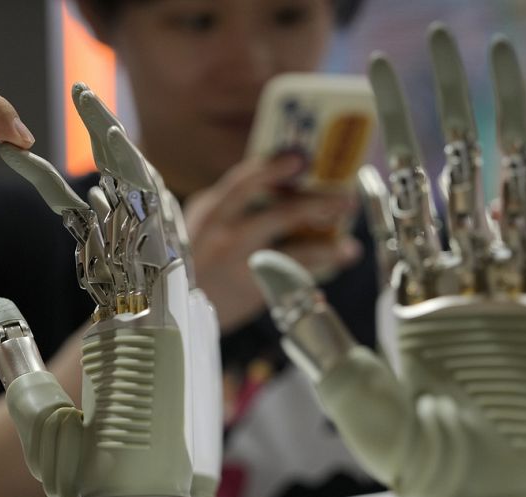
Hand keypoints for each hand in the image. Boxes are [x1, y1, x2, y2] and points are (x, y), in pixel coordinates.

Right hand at [184, 154, 360, 331]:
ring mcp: (240, 265)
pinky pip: (294, 274)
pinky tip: (340, 259)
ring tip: (349, 240)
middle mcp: (225, 236)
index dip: (273, 168)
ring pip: (294, 251)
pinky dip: (320, 266)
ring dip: (327, 243)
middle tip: (344, 197)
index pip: (244, 183)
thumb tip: (278, 179)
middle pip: (278, 214)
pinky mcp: (253, 289)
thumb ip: (230, 204)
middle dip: (315, 203)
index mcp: (211, 212)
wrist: (176, 309)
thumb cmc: (195, 258)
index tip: (300, 158)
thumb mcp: (200, 223)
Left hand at [250, 24, 525, 496]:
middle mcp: (468, 279)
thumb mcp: (354, 394)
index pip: (400, 197)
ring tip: (511, 60)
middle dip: (454, 105)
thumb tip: (262, 257)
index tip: (374, 79)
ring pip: (521, 188)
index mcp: (414, 293)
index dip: (388, 136)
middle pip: (462, 175)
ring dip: (516, 122)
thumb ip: (311, 323)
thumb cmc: (422, 463)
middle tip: (446, 37)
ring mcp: (524, 290)